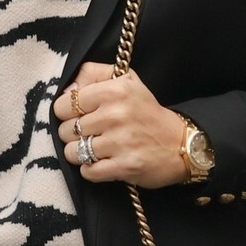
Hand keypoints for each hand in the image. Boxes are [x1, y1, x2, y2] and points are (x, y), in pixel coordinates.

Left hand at [55, 62, 188, 187]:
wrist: (180, 143)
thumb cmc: (146, 112)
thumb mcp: (126, 79)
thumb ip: (93, 74)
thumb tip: (67, 90)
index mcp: (115, 90)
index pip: (65, 104)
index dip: (66, 113)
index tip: (78, 116)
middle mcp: (116, 114)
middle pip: (66, 130)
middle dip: (73, 134)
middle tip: (90, 134)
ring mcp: (120, 142)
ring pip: (73, 152)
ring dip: (80, 154)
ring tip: (94, 150)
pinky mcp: (124, 166)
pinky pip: (88, 171)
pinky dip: (90, 170)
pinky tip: (102, 163)